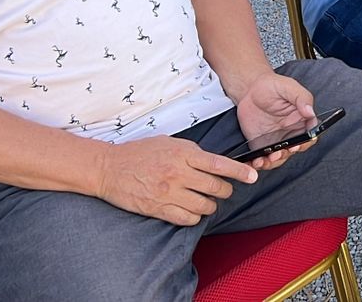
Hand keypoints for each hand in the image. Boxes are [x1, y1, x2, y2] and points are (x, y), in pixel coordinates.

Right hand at [95, 135, 257, 225]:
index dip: (239, 172)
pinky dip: (195, 216)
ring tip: (205, 200)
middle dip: (225, 190)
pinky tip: (191, 209)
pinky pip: (188, 219)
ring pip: (205, 206)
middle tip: (224, 189)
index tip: (252, 176)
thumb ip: (191, 152)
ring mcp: (169, 193)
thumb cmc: (139, 153)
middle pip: (216, 187)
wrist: (109, 168)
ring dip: (210, 205)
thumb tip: (212, 162)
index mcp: (183, 153)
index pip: (219, 164)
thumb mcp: (168, 142)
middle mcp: (178, 173)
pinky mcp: (159, 209)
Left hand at [232, 72, 317, 170]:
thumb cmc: (271, 86)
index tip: (296, 145)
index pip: (310, 136)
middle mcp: (291, 133)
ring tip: (265, 159)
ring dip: (273, 162)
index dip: (305, 143)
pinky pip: (263, 158)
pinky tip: (255, 161)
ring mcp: (277, 140)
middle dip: (287, 154)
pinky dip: (259, 163)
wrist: (249, 89)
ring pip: (279, 158)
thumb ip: (301, 97)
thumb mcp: (288, 86)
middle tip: (278, 153)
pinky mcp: (262, 145)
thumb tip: (310, 111)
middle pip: (294, 150)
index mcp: (302, 120)